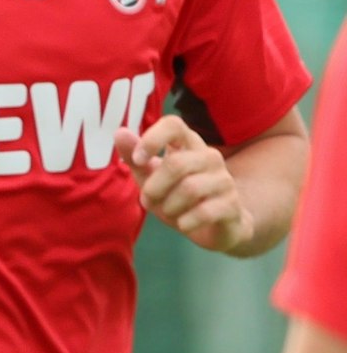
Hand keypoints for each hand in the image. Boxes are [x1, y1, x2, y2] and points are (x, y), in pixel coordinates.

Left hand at [116, 114, 251, 253]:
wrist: (214, 228)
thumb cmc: (176, 196)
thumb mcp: (149, 177)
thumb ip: (133, 155)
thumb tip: (120, 132)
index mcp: (188, 143)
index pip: (174, 124)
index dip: (152, 138)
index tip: (137, 160)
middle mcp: (210, 156)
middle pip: (177, 163)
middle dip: (154, 186)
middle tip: (147, 199)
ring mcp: (225, 180)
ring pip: (190, 188)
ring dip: (169, 205)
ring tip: (166, 211)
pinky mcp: (233, 205)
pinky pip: (205, 211)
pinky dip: (186, 221)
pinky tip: (183, 224)